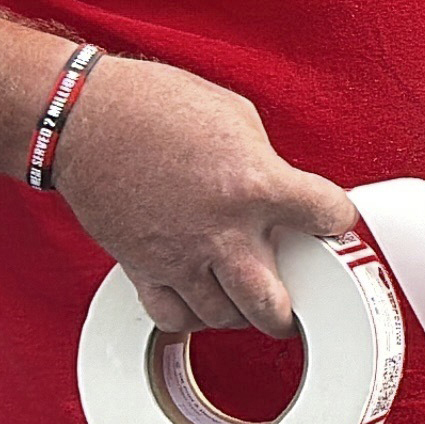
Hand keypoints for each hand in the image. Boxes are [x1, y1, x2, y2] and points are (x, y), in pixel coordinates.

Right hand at [50, 56, 358, 336]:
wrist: (87, 118)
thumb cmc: (158, 106)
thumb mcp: (237, 118)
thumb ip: (267, 165)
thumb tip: (280, 196)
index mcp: (255, 184)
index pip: (328, 217)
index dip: (337, 218)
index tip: (331, 220)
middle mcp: (222, 230)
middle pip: (273, 305)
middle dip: (291, 307)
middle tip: (296, 296)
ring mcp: (179, 256)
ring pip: (225, 318)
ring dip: (243, 311)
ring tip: (248, 295)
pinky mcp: (142, 268)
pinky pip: (174, 318)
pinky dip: (193, 317)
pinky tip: (203, 300)